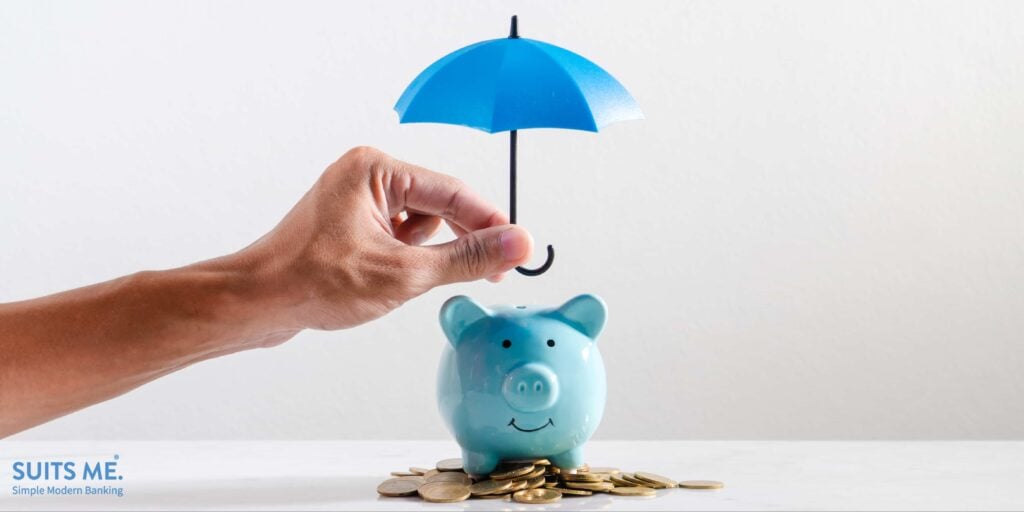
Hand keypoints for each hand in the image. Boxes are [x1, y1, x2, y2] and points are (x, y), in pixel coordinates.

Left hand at [233, 146, 533, 333]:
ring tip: (399, 281)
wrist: (256, 304)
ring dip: (423, 254)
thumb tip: (515, 244)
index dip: (490, 224)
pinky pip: (396, 235)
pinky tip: (383, 281)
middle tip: (488, 273)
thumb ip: (466, 258)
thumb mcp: (403, 273)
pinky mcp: (349, 223)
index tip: (517, 250)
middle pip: (438, 204)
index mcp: (374, 169)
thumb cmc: (311, 282)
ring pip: (419, 224)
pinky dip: (403, 259)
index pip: (452, 192)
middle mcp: (364, 174)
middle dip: (457, 241)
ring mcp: (355, 198)